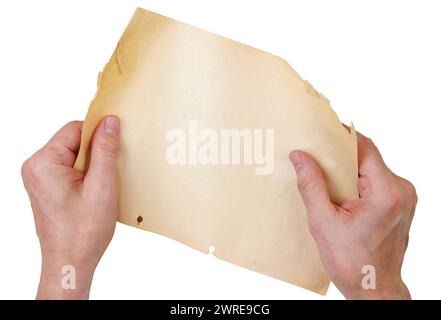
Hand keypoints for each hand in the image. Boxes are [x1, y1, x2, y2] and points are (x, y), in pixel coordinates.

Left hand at [21, 116, 119, 298]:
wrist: (71, 262)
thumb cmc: (82, 232)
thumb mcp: (101, 186)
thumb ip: (105, 150)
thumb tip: (110, 122)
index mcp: (43, 163)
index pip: (74, 129)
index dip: (98, 134)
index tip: (116, 143)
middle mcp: (36, 167)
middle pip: (74, 142)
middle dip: (96, 153)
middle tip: (110, 173)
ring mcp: (41, 178)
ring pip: (74, 156)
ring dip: (93, 165)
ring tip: (102, 186)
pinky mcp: (48, 187)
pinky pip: (71, 168)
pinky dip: (88, 174)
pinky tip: (96, 190)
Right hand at [290, 132, 415, 299]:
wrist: (375, 289)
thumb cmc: (354, 263)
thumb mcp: (324, 223)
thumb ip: (311, 185)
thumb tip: (300, 156)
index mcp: (387, 193)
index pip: (365, 148)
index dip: (342, 136)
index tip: (321, 131)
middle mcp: (401, 191)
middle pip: (368, 158)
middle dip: (340, 156)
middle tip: (316, 155)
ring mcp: (404, 197)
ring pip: (371, 169)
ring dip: (348, 170)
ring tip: (324, 176)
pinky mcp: (400, 204)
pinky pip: (376, 182)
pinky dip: (357, 181)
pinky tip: (339, 191)